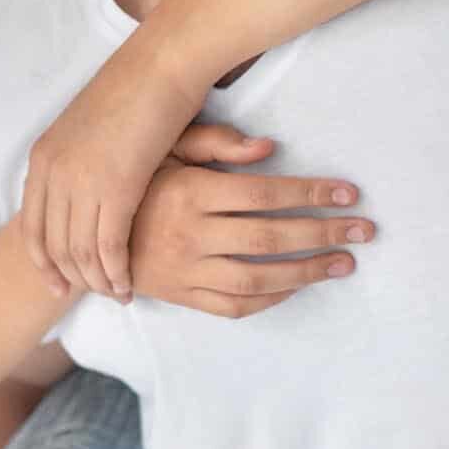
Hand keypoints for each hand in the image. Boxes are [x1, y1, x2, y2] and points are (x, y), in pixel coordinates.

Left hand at [19, 45, 205, 301]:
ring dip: (98, 280)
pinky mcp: (116, 187)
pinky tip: (130, 284)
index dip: (42, 260)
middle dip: (71, 277)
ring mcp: (81, 181)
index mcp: (43, 157)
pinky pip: (109, 246)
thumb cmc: (135, 91)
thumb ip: (78, 161)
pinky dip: (117, 272)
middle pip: (53, 244)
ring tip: (118, 294)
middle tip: (95, 296)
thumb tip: (81, 188)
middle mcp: (53, 172)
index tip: (58, 284)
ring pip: (80, 251)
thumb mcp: (89, 129)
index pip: (31, 224)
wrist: (160, 64)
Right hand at [128, 123, 372, 317]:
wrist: (84, 232)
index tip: (347, 192)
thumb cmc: (131, 181)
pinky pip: (236, 305)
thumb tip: (269, 147)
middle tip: (364, 230)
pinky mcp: (182, 295)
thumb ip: (214, 143)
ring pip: (259, 278)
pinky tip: (297, 285)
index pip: (263, 194)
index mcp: (187, 192)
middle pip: (270, 238)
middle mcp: (188, 234)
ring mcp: (185, 270)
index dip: (310, 193)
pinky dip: (271, 299)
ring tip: (343, 262)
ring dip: (308, 271)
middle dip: (323, 233)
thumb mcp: (163, 148)